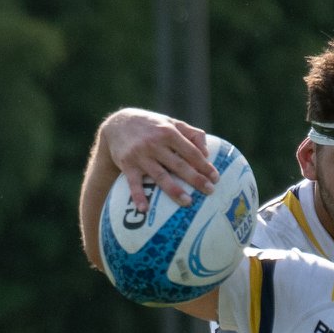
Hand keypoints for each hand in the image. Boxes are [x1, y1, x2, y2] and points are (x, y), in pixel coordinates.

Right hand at [102, 109, 217, 210]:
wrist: (118, 124)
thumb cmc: (152, 126)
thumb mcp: (172, 123)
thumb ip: (192, 134)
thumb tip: (207, 153)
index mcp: (169, 132)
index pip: (191, 151)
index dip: (204, 165)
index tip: (215, 178)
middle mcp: (155, 144)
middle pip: (179, 164)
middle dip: (195, 179)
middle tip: (210, 191)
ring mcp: (140, 155)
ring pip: (160, 175)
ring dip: (174, 190)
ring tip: (187, 202)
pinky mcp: (127, 165)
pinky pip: (134, 183)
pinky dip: (138, 196)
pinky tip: (144, 209)